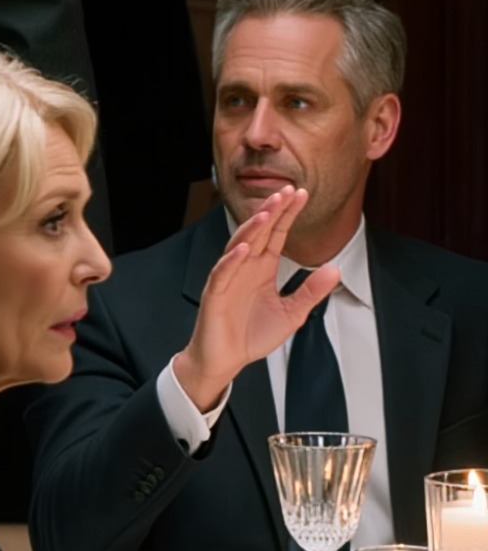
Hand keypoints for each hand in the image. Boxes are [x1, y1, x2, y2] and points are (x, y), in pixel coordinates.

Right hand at [171, 186, 338, 411]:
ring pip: (239, 246)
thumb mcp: (292, 314)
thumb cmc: (252, 335)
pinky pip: (223, 273)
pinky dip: (232, 260)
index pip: (277, 234)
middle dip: (272, 211)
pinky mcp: (215, 295)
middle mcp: (245, 268)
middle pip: (259, 233)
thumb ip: (311, 291)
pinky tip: (245, 248)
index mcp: (263, 269)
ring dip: (252, 229)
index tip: (301, 194)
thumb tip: (335, 270)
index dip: (288, 214)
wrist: (226, 360)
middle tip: (286, 190)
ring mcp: (229, 279)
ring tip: (267, 212)